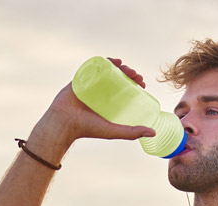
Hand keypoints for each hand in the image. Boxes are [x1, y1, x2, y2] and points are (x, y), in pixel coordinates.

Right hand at [31, 58, 156, 148]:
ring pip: (107, 72)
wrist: (64, 123)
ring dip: (119, 67)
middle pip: (117, 79)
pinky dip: (103, 62)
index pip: (124, 91)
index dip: (134, 85)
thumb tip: (154, 133)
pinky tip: (113, 60)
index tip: (142, 83)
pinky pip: (92, 67)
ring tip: (127, 68)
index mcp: (107, 104)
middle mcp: (99, 94)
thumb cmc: (87, 128)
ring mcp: (89, 85)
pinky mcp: (80, 79)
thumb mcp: (113, 131)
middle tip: (137, 75)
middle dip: (129, 74)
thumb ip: (132, 132)